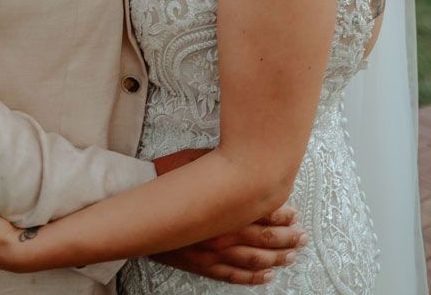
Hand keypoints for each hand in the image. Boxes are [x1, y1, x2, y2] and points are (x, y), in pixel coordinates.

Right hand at [152, 150, 307, 284]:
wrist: (134, 200)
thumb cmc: (164, 178)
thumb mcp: (196, 162)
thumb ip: (221, 165)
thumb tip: (243, 158)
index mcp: (220, 207)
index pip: (259, 214)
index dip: (280, 216)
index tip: (295, 214)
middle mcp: (219, 233)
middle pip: (261, 240)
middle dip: (285, 239)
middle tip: (302, 237)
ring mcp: (210, 252)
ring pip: (251, 261)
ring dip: (275, 259)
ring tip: (292, 256)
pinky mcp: (199, 263)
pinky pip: (230, 275)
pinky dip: (251, 277)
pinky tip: (266, 275)